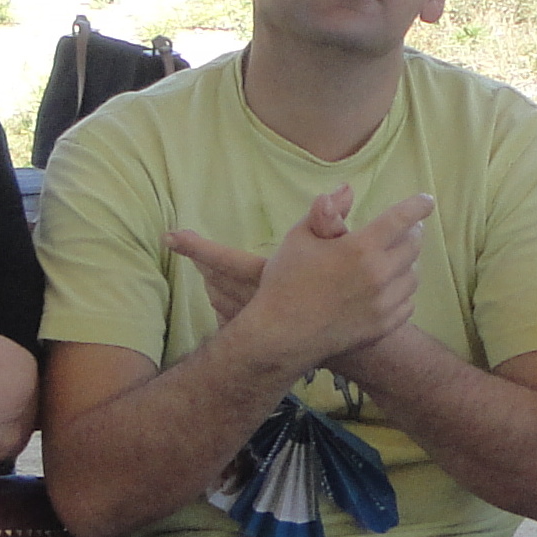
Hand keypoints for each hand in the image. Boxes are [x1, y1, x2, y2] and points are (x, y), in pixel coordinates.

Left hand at [169, 186, 352, 327]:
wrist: (367, 346)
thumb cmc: (355, 297)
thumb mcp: (348, 253)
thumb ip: (335, 221)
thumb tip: (339, 190)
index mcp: (267, 279)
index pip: (222, 260)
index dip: (195, 248)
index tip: (169, 236)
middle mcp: (257, 305)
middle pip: (217, 282)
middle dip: (205, 265)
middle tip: (188, 248)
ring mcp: (260, 327)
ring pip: (222, 305)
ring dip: (214, 288)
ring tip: (208, 272)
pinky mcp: (268, 341)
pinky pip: (235, 324)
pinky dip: (227, 310)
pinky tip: (227, 303)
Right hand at [240, 187, 428, 374]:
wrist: (280, 336)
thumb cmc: (285, 282)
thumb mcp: (299, 237)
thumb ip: (327, 211)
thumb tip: (347, 189)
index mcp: (360, 248)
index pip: (401, 219)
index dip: (417, 206)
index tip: (426, 202)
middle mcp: (379, 275)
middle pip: (412, 246)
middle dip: (412, 233)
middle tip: (406, 230)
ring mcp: (383, 304)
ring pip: (413, 276)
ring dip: (407, 263)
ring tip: (395, 259)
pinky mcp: (383, 327)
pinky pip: (407, 304)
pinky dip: (403, 292)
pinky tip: (390, 289)